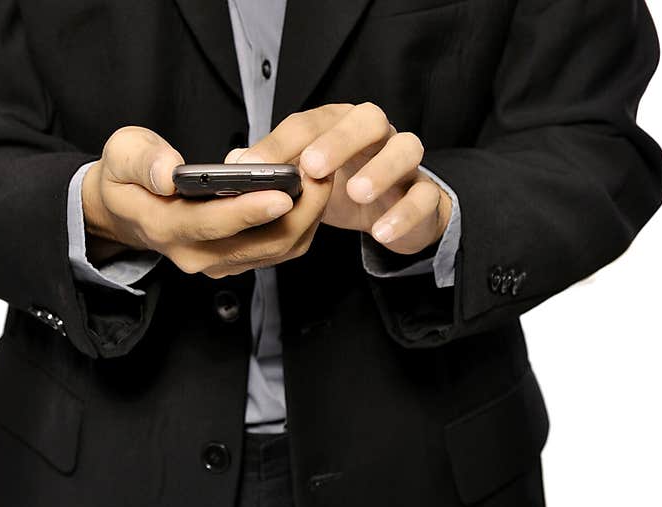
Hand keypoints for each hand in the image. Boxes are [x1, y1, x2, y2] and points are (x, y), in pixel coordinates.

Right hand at [82, 126, 331, 277]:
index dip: (249, 211)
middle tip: (320, 172)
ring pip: (275, 250)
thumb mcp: (121, 153)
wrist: (125, 210)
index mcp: (164, 227)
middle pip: (257, 243)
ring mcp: (216, 263)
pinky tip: (311, 194)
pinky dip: (300, 225)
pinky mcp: (234, 261)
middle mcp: (194, 255)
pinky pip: (277, 250)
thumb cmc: (127, 178)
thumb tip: (169, 172)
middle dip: (296, 211)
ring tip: (323, 178)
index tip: (282, 193)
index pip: (212, 224)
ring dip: (305, 218)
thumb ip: (143, 161)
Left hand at [228, 103, 451, 254]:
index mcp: (340, 125)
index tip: (254, 166)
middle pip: (367, 119)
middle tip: (312, 168)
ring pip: (407, 148)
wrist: (391, 214)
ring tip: (355, 193)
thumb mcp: (304, 179)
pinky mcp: (427, 193)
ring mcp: (406, 162)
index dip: (282, 142)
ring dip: (381, 169)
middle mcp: (377, 134)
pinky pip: (425, 196)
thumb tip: (235, 163)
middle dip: (339, 141)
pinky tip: (380, 232)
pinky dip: (405, 213)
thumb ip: (274, 169)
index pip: (311, 122)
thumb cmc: (341, 187)